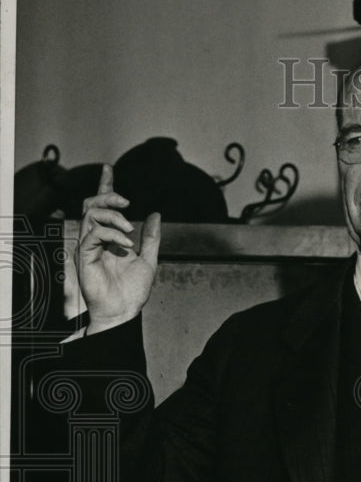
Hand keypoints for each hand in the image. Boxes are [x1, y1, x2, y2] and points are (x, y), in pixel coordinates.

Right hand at [76, 164, 160, 333]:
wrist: (124, 312)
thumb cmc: (132, 291)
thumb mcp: (149, 260)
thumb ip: (151, 238)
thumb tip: (156, 215)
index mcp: (110, 238)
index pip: (104, 207)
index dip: (106, 186)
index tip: (108, 169)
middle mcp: (96, 239)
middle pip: (92, 204)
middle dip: (108, 195)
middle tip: (127, 201)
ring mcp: (88, 246)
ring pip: (91, 214)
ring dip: (114, 216)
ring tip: (131, 231)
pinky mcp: (84, 256)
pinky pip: (93, 234)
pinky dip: (112, 234)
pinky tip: (126, 244)